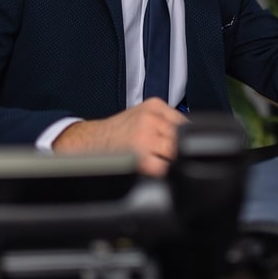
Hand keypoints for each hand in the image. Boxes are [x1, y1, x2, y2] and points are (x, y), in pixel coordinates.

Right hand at [52, 98, 188, 175]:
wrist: (89, 141)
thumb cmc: (116, 131)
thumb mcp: (143, 115)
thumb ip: (165, 121)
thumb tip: (188, 136)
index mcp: (154, 106)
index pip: (185, 123)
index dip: (184, 138)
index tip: (177, 146)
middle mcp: (151, 119)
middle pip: (182, 139)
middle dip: (176, 149)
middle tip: (161, 154)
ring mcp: (145, 138)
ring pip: (175, 153)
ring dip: (168, 160)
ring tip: (153, 161)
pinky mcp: (140, 158)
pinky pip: (163, 168)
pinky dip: (160, 171)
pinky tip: (148, 168)